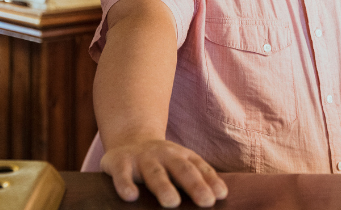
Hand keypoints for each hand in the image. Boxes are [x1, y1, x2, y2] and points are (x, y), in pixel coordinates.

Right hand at [99, 138, 226, 207]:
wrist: (129, 138)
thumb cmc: (161, 160)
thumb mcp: (180, 163)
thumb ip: (195, 177)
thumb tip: (218, 197)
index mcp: (183, 156)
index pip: (200, 169)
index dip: (211, 181)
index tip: (221, 195)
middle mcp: (165, 155)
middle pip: (183, 170)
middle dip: (195, 186)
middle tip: (206, 202)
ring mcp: (143, 158)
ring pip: (155, 173)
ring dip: (164, 188)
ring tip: (172, 203)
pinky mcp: (119, 162)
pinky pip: (122, 175)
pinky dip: (126, 185)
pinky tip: (131, 197)